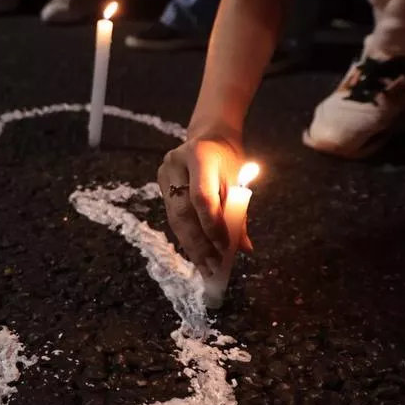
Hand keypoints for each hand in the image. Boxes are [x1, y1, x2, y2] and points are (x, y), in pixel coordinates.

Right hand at [157, 135, 252, 277]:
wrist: (209, 137)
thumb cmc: (228, 160)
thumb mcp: (238, 180)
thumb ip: (239, 212)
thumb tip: (244, 248)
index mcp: (200, 156)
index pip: (202, 197)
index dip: (212, 225)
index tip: (225, 249)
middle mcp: (176, 164)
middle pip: (184, 212)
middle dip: (199, 243)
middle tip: (212, 267)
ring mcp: (164, 174)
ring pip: (175, 218)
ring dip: (191, 246)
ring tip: (205, 267)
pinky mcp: (160, 184)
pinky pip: (173, 217)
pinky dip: (187, 237)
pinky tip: (197, 254)